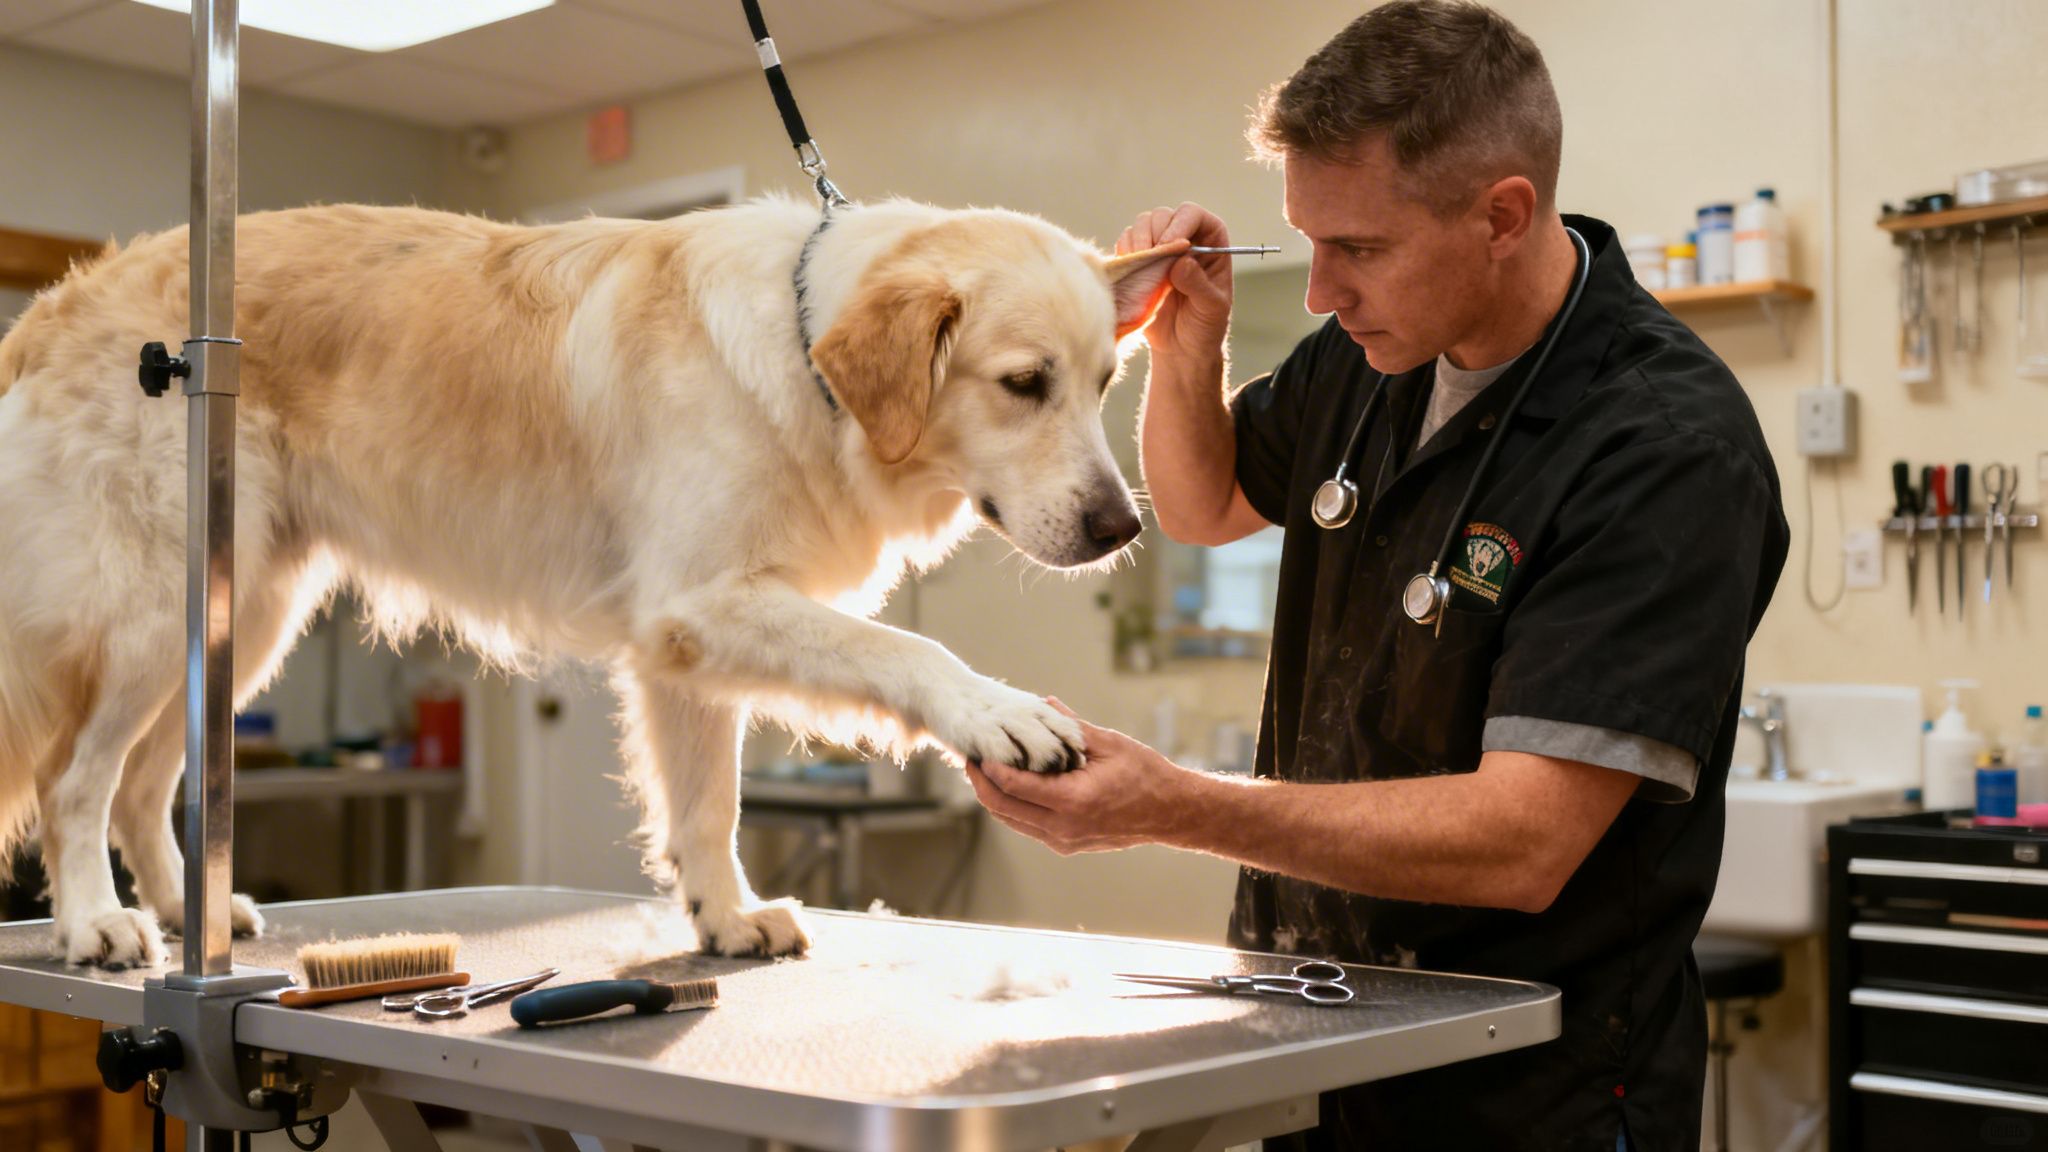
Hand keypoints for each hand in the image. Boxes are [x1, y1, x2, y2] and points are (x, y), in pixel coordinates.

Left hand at [965, 699, 1200, 854]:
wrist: (1171, 812)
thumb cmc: (1145, 774)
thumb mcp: (1108, 744)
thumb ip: (1070, 727)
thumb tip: (1043, 704)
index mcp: (1072, 800)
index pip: (1013, 785)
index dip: (989, 766)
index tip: (977, 747)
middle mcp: (1063, 827)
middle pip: (1003, 808)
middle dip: (981, 784)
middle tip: (969, 759)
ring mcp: (1064, 840)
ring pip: (1012, 820)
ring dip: (994, 796)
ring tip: (983, 770)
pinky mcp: (1067, 844)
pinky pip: (1028, 826)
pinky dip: (1014, 806)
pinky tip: (1010, 785)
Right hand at [1117, 203, 1233, 366]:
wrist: (1181, 349)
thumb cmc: (1204, 327)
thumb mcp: (1211, 308)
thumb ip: (1199, 285)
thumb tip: (1181, 262)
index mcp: (1212, 242)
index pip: (1193, 214)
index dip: (1179, 224)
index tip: (1167, 246)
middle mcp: (1186, 238)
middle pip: (1162, 215)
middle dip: (1153, 234)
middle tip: (1150, 260)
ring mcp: (1161, 248)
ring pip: (1142, 225)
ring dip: (1137, 243)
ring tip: (1142, 268)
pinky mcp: (1139, 261)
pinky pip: (1126, 243)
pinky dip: (1125, 254)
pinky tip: (1133, 274)